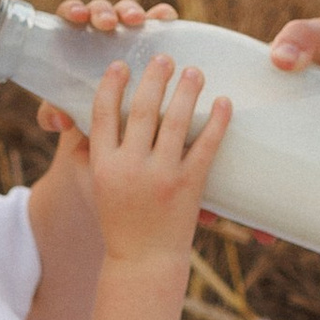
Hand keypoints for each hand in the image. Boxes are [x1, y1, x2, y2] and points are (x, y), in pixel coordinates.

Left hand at [40, 0, 173, 139]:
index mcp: (75, 37)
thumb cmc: (86, 108)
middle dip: (103, 12)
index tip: (78, 16)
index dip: (72, 9)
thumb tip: (61, 120)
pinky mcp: (153, 35)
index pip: (70, 13)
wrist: (116, 121)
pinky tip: (165, 19)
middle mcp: (101, 29)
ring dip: (131, 11)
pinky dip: (161, 15)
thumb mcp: (67, 112)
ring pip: (128, 11)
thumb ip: (54, 114)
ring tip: (136, 22)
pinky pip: (159, 19)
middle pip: (100, 9)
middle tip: (108, 24)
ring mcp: (128, 30)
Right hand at [84, 51, 227, 266]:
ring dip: (186, 91)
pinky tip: (224, 102)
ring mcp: (160, 177)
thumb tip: (95, 111)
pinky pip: (205, 146)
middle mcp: (129, 167)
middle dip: (154, 78)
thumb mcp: (98, 185)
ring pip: (175, 122)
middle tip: (165, 57)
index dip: (112, 84)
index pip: (103, 113)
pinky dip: (217, 122)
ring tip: (194, 71)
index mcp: (103, 165)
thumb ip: (97, 151)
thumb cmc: (121, 220)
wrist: (143, 262)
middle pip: (141, 110)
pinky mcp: (189, 187)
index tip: (121, 64)